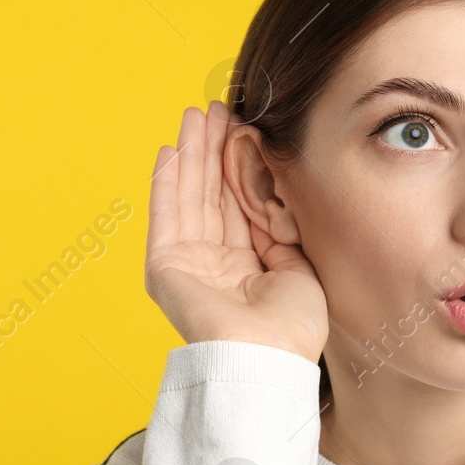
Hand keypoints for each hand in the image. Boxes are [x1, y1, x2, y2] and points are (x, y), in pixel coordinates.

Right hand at [144, 100, 328, 362]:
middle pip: (211, 193)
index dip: (239, 164)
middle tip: (216, 106)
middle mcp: (215, 263)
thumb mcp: (299, 264)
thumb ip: (282, 227)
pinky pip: (166, 214)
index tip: (245, 126)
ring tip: (195, 114)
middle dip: (213, 149)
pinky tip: (171, 149)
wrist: (270, 358)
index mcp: (247, 266)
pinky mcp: (165, 267)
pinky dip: (167, 181)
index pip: (239, 203)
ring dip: (191, 153)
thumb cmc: (293, 327)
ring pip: (189, 195)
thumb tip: (275, 189)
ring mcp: (188, 264)